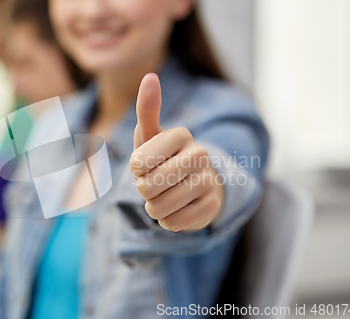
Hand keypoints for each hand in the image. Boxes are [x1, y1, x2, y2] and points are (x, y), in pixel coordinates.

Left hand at [129, 74, 223, 231]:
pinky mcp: (213, 207)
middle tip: (155, 183)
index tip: (146, 164)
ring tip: (164, 196)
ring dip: (154, 207)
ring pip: (160, 208)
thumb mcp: (150, 137)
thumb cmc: (164, 159)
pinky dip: (169, 221)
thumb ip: (147, 109)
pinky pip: (174, 223)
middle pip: (147, 187)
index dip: (136, 170)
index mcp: (182, 134)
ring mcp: (209, 181)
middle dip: (144, 190)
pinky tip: (178, 209)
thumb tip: (150, 76)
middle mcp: (200, 154)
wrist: (195, 186)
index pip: (138, 163)